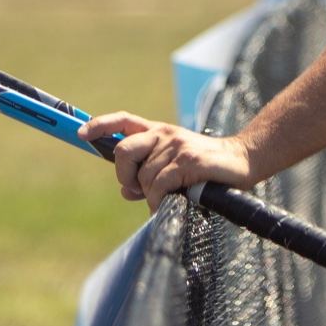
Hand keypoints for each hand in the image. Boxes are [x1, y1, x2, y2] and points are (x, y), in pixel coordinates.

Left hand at [77, 111, 256, 212]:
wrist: (243, 161)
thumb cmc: (206, 168)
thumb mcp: (174, 167)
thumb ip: (147, 176)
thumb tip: (125, 190)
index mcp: (159, 132)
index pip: (124, 120)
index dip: (101, 126)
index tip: (82, 135)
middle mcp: (164, 134)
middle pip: (123, 150)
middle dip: (123, 175)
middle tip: (137, 189)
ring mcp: (176, 145)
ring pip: (142, 177)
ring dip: (149, 196)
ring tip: (166, 199)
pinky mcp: (188, 160)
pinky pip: (158, 186)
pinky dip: (158, 202)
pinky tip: (168, 205)